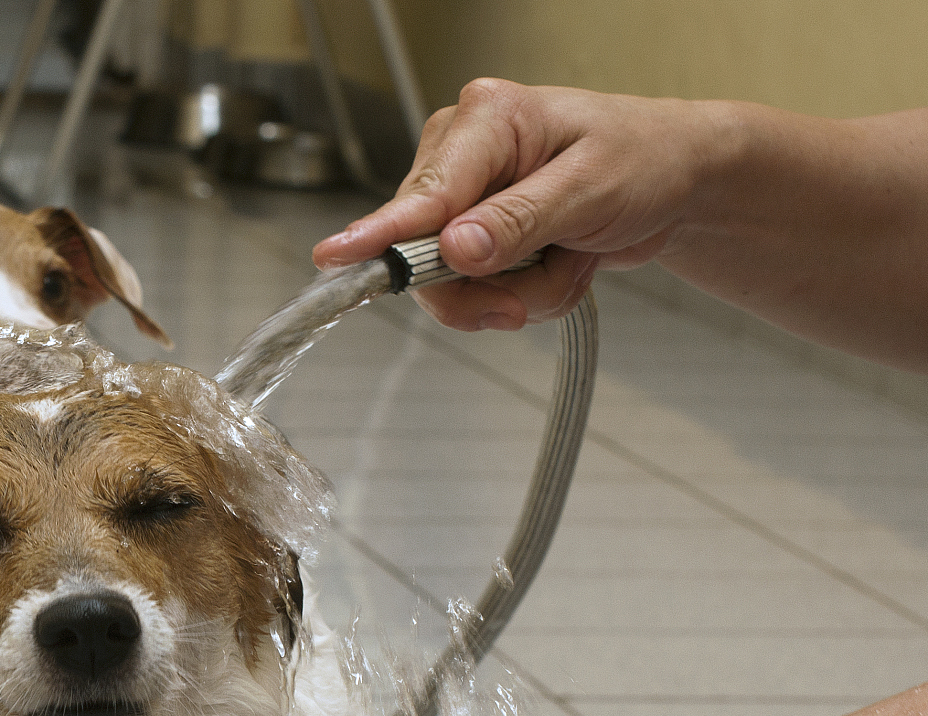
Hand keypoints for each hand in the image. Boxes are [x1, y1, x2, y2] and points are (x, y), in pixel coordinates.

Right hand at [313, 80, 731, 332]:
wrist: (680, 183)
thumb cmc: (647, 159)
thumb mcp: (592, 189)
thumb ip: (520, 220)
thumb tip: (456, 248)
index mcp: (487, 119)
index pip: (426, 192)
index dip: (384, 235)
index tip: (337, 258)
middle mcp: (463, 155)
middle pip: (425, 251)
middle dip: (488, 287)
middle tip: (536, 293)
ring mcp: (466, 198)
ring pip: (452, 282)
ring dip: (517, 294)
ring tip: (569, 265)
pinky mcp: (477, 234)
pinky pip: (476, 291)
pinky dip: (524, 295)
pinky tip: (560, 267)